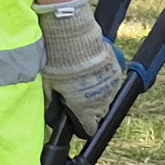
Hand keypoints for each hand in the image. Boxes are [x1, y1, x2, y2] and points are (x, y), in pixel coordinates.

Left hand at [39, 0, 127, 119]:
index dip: (83, 127)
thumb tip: (50, 114)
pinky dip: (102, 78)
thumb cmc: (56, 62)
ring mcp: (111, 84)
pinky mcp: (116, 69)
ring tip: (83, 81)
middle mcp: (101, 99)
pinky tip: (91, 71)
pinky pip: (111, 80)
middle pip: (99, 112)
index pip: (89, 127)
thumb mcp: (48, 84)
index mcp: (83, 108)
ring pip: (106, 96)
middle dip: (89, 109)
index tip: (79, 124)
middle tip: (77, 98)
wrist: (73, 37)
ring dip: (97, 93)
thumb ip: (52, 102)